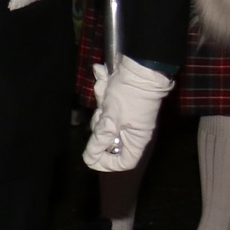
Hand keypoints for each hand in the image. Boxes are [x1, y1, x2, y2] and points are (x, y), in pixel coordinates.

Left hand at [83, 57, 174, 173]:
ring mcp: (127, 116)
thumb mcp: (110, 119)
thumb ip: (99, 140)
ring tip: (105, 92)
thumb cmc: (129, 95)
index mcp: (136, 139)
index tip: (91, 155)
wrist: (140, 66)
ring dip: (101, 106)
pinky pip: (106, 104)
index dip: (107, 163)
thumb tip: (89, 159)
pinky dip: (103, 93)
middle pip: (109, 140)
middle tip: (101, 114)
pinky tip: (105, 82)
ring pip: (105, 120)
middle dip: (100, 127)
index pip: (125, 162)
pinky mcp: (120, 103)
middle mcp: (133, 130)